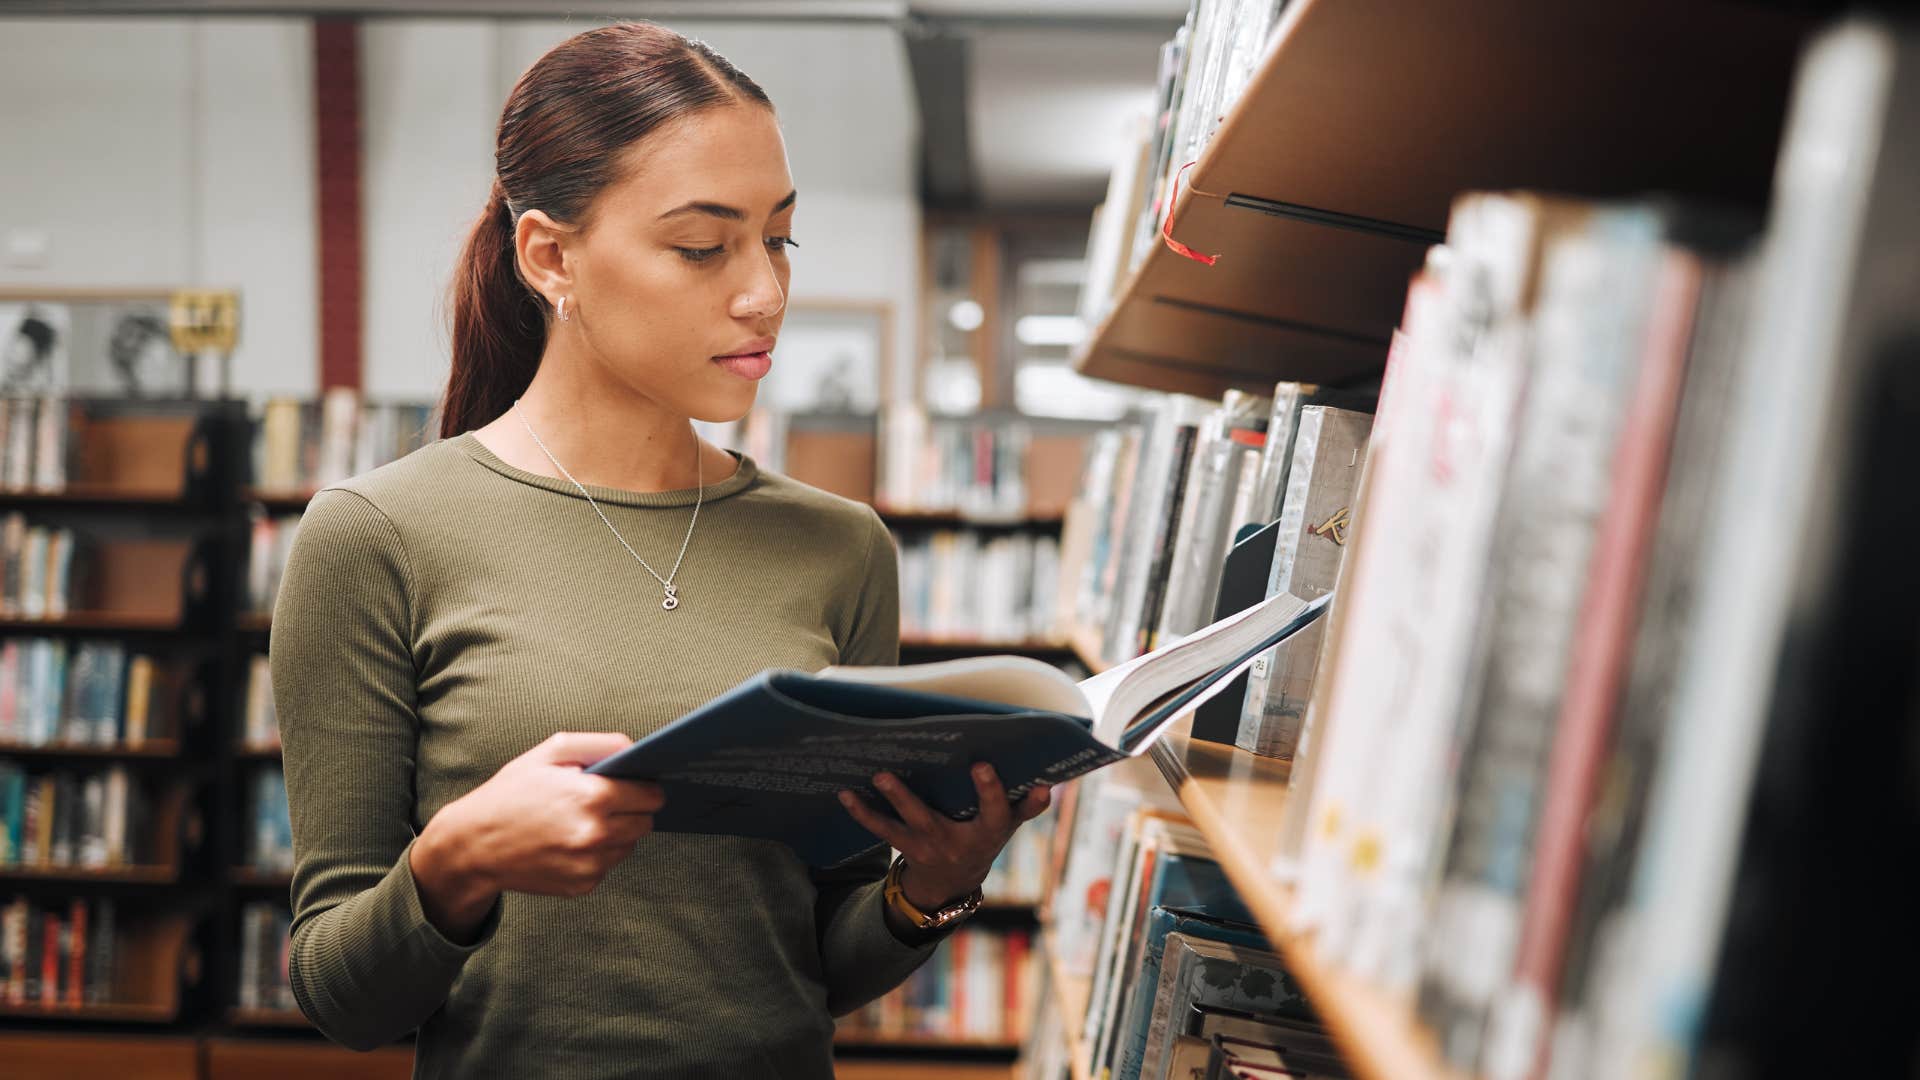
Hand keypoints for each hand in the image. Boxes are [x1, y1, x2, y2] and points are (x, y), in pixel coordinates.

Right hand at [412, 732, 664, 939]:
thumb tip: (635, 749)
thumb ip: (598, 744)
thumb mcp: (549, 753)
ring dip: (616, 833)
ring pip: (629, 845)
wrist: (474, 846)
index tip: (636, 784)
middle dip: (632, 810)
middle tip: (605, 802)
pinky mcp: (582, 885)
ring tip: (580, 821)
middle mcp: (596, 834)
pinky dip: (597, 854)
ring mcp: (590, 864)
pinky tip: (569, 843)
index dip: (646, 787)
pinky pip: (608, 865)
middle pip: (646, 822)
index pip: (651, 795)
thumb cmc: (510, 794)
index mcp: (592, 797)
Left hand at [836, 763, 1050, 909]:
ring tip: (877, 776)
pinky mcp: (905, 845)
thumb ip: (1027, 806)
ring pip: (904, 825)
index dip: (991, 791)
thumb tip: (1049, 783)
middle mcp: (956, 841)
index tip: (984, 764)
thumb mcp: (1008, 826)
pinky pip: (881, 829)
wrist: (952, 882)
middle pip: (940, 817)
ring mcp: (927, 844)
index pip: (996, 812)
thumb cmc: (984, 838)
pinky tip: (844, 793)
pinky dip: (862, 812)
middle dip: (914, 797)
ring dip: (891, 800)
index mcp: (987, 832)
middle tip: (918, 770)